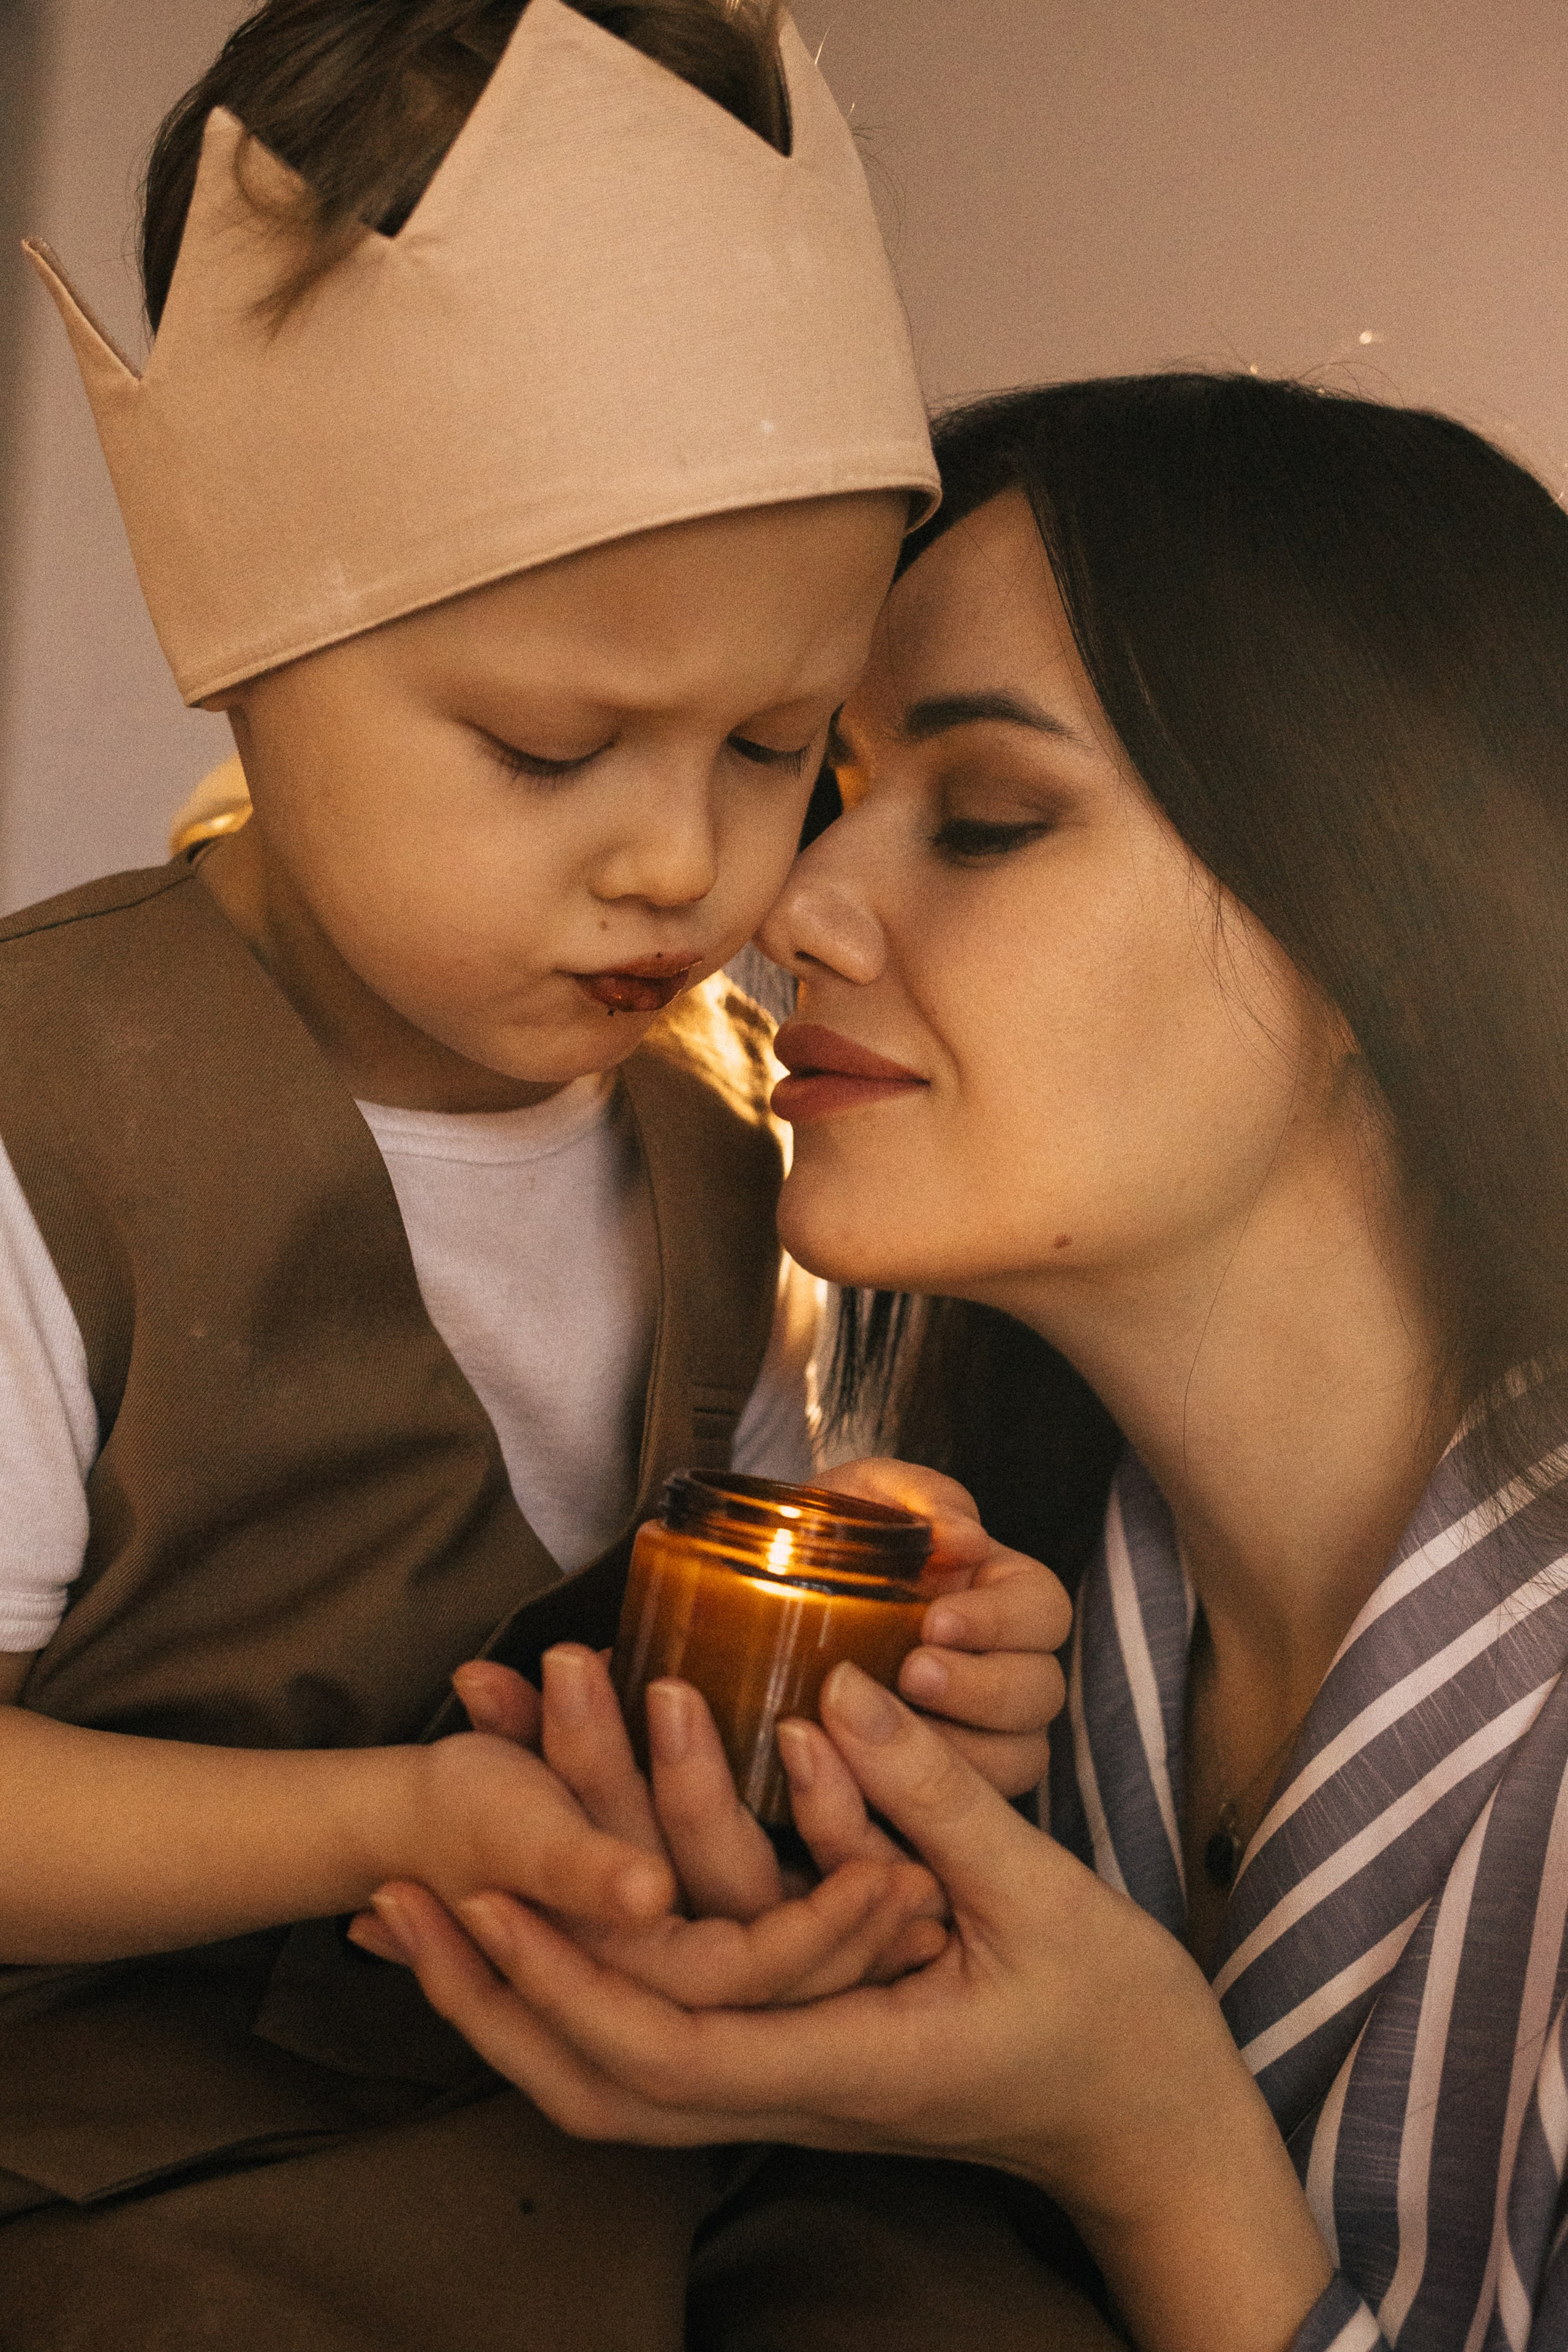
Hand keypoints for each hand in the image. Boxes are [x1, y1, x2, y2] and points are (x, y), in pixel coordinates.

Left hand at [368, 1664, 1331, 2351]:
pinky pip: (652, 2040)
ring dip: (512, 1993)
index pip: (665, 2042)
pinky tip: (529, 1929)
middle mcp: (790, 2087)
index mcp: (843, 2060)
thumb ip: (940, 1799)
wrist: (1147, 2125)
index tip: (486, 1889)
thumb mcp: (1044, 1899)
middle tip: (397, 1898)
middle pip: (598, 2080)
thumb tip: (837, 1692)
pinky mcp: (786, 2058)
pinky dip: (575, 1986)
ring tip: (423, 1910)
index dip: (566, 1971)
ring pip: (610, 2072)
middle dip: (491, 1993)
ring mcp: (781, 2083)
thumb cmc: (1113, 2021)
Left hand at [816, 1460, 1070, 1796]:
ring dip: (959, 1751)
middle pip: (1040, 1693)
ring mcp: (980, 1733)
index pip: (1044, 1612)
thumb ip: (919, 1496)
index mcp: (1004, 1597)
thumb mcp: (866, 1495)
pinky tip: (864, 1776)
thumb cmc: (831, 1536)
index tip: (936, 1621)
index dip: (1002, 1622)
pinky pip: (960, 1809)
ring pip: (1015, 1759)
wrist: (764, 1594)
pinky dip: (920, 1800)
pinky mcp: (939, 1785)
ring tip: (883, 1731)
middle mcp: (1005, 1667)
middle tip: (910, 1676)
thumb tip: (967, 1537)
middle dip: (981, 1688)